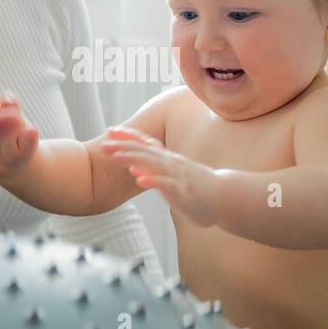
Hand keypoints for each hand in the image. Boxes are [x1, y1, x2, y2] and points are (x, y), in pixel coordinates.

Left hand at [102, 126, 221, 226]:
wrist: (224, 197)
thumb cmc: (196, 188)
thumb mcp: (172, 176)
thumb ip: (154, 170)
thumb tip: (134, 167)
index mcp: (168, 159)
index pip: (146, 143)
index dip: (127, 137)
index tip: (109, 131)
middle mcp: (171, 163)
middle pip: (145, 151)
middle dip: (123, 146)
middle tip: (103, 144)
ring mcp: (178, 176)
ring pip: (154, 164)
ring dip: (134, 159)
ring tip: (115, 157)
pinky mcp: (184, 192)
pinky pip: (168, 185)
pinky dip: (153, 180)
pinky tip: (139, 179)